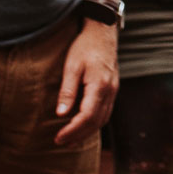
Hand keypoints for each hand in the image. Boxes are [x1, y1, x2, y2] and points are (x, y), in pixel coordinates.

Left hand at [52, 19, 117, 144]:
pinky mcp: (112, 88)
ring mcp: (113, 89)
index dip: (73, 130)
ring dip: (87, 131)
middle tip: (61, 142)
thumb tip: (60, 114)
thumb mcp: (71, 66)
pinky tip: (83, 124)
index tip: (58, 138)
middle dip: (79, 135)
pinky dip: (94, 122)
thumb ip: (67, 91)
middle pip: (97, 122)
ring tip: (70, 139)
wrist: (102, 31)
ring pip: (103, 119)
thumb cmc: (85, 46)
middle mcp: (110, 90)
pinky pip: (106, 111)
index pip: (87, 116)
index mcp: (100, 85)